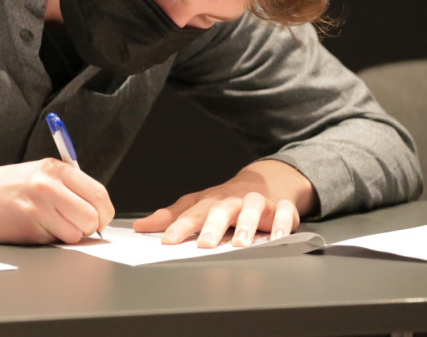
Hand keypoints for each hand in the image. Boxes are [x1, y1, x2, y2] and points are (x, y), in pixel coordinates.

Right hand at [0, 159, 114, 244]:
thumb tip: (98, 208)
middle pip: (93, 216)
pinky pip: (56, 242)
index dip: (104, 211)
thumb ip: (68, 185)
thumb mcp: (38, 172)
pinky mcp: (29, 229)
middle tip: (77, 225)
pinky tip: (35, 228)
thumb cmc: (4, 187)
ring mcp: (39, 208)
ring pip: (77, 233)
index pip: (99, 193)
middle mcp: (49, 185)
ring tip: (50, 224)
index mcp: (55, 168)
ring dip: (69, 235)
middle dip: (90, 227)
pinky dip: (51, 241)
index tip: (100, 218)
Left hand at [133, 159, 315, 247]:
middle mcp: (233, 201)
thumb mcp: (198, 205)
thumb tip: (141, 226)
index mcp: (211, 201)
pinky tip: (278, 237)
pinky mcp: (282, 208)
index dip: (179, 227)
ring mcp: (258, 203)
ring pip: (252, 210)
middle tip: (204, 244)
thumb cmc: (226, 199)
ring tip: (240, 244)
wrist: (265, 180)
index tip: (167, 241)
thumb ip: (171, 217)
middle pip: (221, 211)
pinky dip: (283, 224)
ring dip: (246, 225)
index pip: (192, 214)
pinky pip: (285, 215)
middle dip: (212, 227)